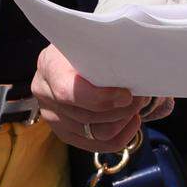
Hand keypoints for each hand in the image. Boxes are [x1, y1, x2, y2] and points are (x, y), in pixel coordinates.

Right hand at [32, 43, 156, 152]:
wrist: (73, 56)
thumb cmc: (88, 47)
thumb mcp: (92, 41)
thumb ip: (106, 52)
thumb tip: (135, 67)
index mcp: (49, 65)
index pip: (68, 91)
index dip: (100, 98)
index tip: (127, 94)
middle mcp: (44, 93)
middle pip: (85, 116)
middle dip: (120, 110)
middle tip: (142, 96)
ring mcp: (52, 116)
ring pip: (94, 133)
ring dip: (122, 122)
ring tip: (136, 107)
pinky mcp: (64, 133)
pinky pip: (96, 145)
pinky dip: (121, 136)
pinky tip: (131, 122)